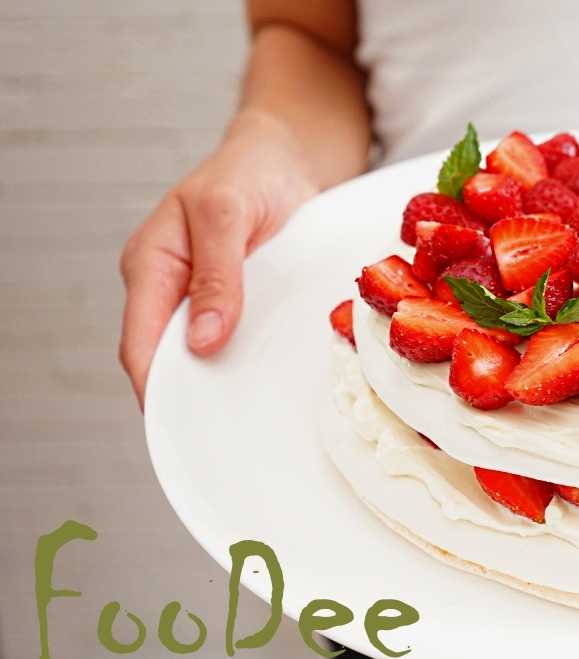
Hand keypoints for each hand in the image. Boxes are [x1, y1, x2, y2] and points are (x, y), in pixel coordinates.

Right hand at [119, 109, 320, 407]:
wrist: (289, 156)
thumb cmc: (251, 172)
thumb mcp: (229, 214)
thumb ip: (216, 275)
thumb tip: (201, 341)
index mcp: (152, 263)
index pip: (140, 342)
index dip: (153, 387)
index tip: (178, 422)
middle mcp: (171, 285)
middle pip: (168, 356)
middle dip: (188, 393)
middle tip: (220, 433)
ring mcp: (203, 293)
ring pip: (201, 351)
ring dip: (220, 379)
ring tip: (245, 416)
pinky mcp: (235, 298)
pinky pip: (232, 338)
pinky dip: (244, 359)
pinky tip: (266, 381)